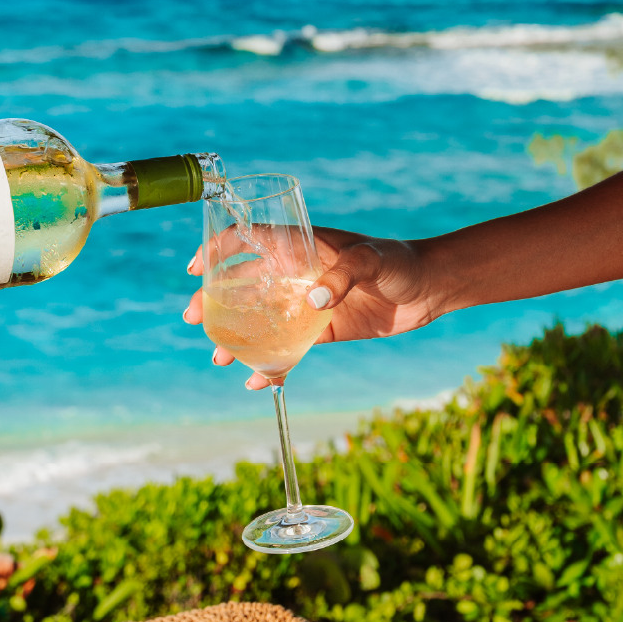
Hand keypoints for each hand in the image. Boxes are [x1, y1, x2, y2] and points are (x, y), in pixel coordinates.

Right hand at [182, 226, 437, 389]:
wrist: (430, 289)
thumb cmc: (400, 261)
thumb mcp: (373, 260)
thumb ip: (344, 275)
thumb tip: (314, 299)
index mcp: (300, 245)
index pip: (247, 239)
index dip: (217, 249)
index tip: (196, 269)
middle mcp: (297, 273)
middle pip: (242, 284)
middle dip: (213, 300)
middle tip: (193, 317)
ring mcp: (307, 303)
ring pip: (260, 320)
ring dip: (235, 337)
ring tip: (218, 357)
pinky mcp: (322, 331)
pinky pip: (289, 348)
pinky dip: (272, 365)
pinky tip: (257, 382)